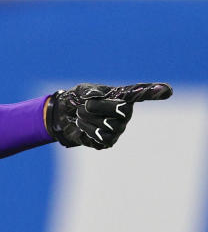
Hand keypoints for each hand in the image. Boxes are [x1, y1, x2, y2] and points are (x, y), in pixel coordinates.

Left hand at [46, 82, 171, 148]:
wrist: (64, 116)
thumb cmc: (78, 99)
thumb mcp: (82, 90)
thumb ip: (89, 90)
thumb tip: (94, 96)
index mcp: (123, 96)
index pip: (141, 94)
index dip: (154, 92)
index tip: (167, 90)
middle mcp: (125, 113)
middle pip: (121, 110)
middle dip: (98, 106)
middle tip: (85, 105)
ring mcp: (118, 128)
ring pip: (108, 125)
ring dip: (88, 119)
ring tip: (81, 114)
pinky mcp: (108, 141)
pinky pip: (101, 137)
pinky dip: (88, 130)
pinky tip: (83, 125)